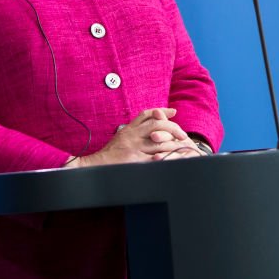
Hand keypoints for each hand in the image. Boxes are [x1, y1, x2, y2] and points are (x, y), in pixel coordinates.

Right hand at [74, 108, 198, 166]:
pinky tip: (174, 159)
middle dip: (173, 128)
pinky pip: (155, 158)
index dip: (161, 111)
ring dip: (174, 144)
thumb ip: (133, 132)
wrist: (94, 167)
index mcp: (129, 129)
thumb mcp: (120, 138)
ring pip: (159, 141)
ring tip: (184, 147)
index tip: (173, 112)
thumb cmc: (109, 155)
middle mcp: (132, 135)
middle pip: (157, 125)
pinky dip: (166, 158)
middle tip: (183, 136)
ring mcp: (134, 148)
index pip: (146, 114)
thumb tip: (151, 130)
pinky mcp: (135, 161)